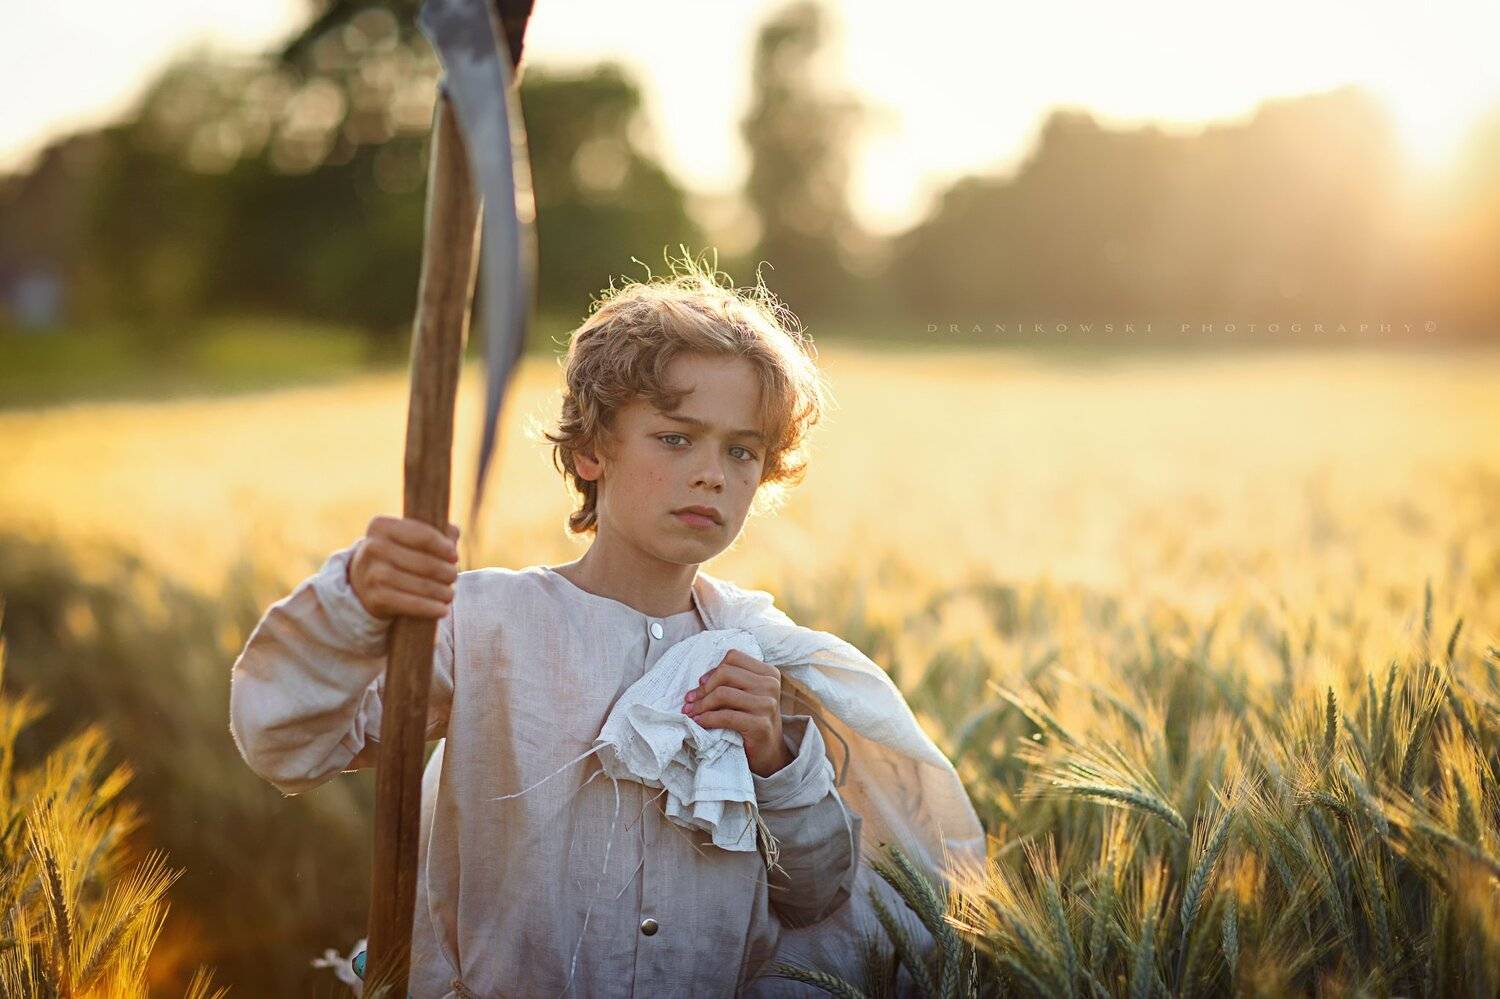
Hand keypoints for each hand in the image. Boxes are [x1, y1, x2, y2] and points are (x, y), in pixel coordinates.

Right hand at [347, 515, 460, 620]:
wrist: (363, 582)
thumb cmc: (396, 554)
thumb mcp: (408, 537)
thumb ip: (434, 531)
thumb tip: (453, 533)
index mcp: (381, 527)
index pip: (423, 536)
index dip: (444, 547)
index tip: (454, 556)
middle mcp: (373, 548)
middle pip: (424, 562)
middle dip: (445, 571)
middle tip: (454, 576)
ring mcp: (372, 574)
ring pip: (420, 584)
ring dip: (441, 591)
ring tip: (450, 594)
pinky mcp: (375, 598)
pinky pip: (410, 604)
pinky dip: (429, 608)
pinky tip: (442, 610)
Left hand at [681, 649, 792, 776]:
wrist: (769, 753)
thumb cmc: (752, 721)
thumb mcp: (748, 695)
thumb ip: (731, 682)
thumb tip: (700, 680)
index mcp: (768, 673)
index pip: (733, 657)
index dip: (713, 671)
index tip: (701, 685)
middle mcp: (770, 685)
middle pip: (726, 672)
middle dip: (704, 688)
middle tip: (691, 701)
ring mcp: (767, 705)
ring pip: (723, 693)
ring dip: (702, 705)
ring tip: (692, 713)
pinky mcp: (760, 725)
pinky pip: (726, 716)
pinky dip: (707, 719)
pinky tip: (699, 723)